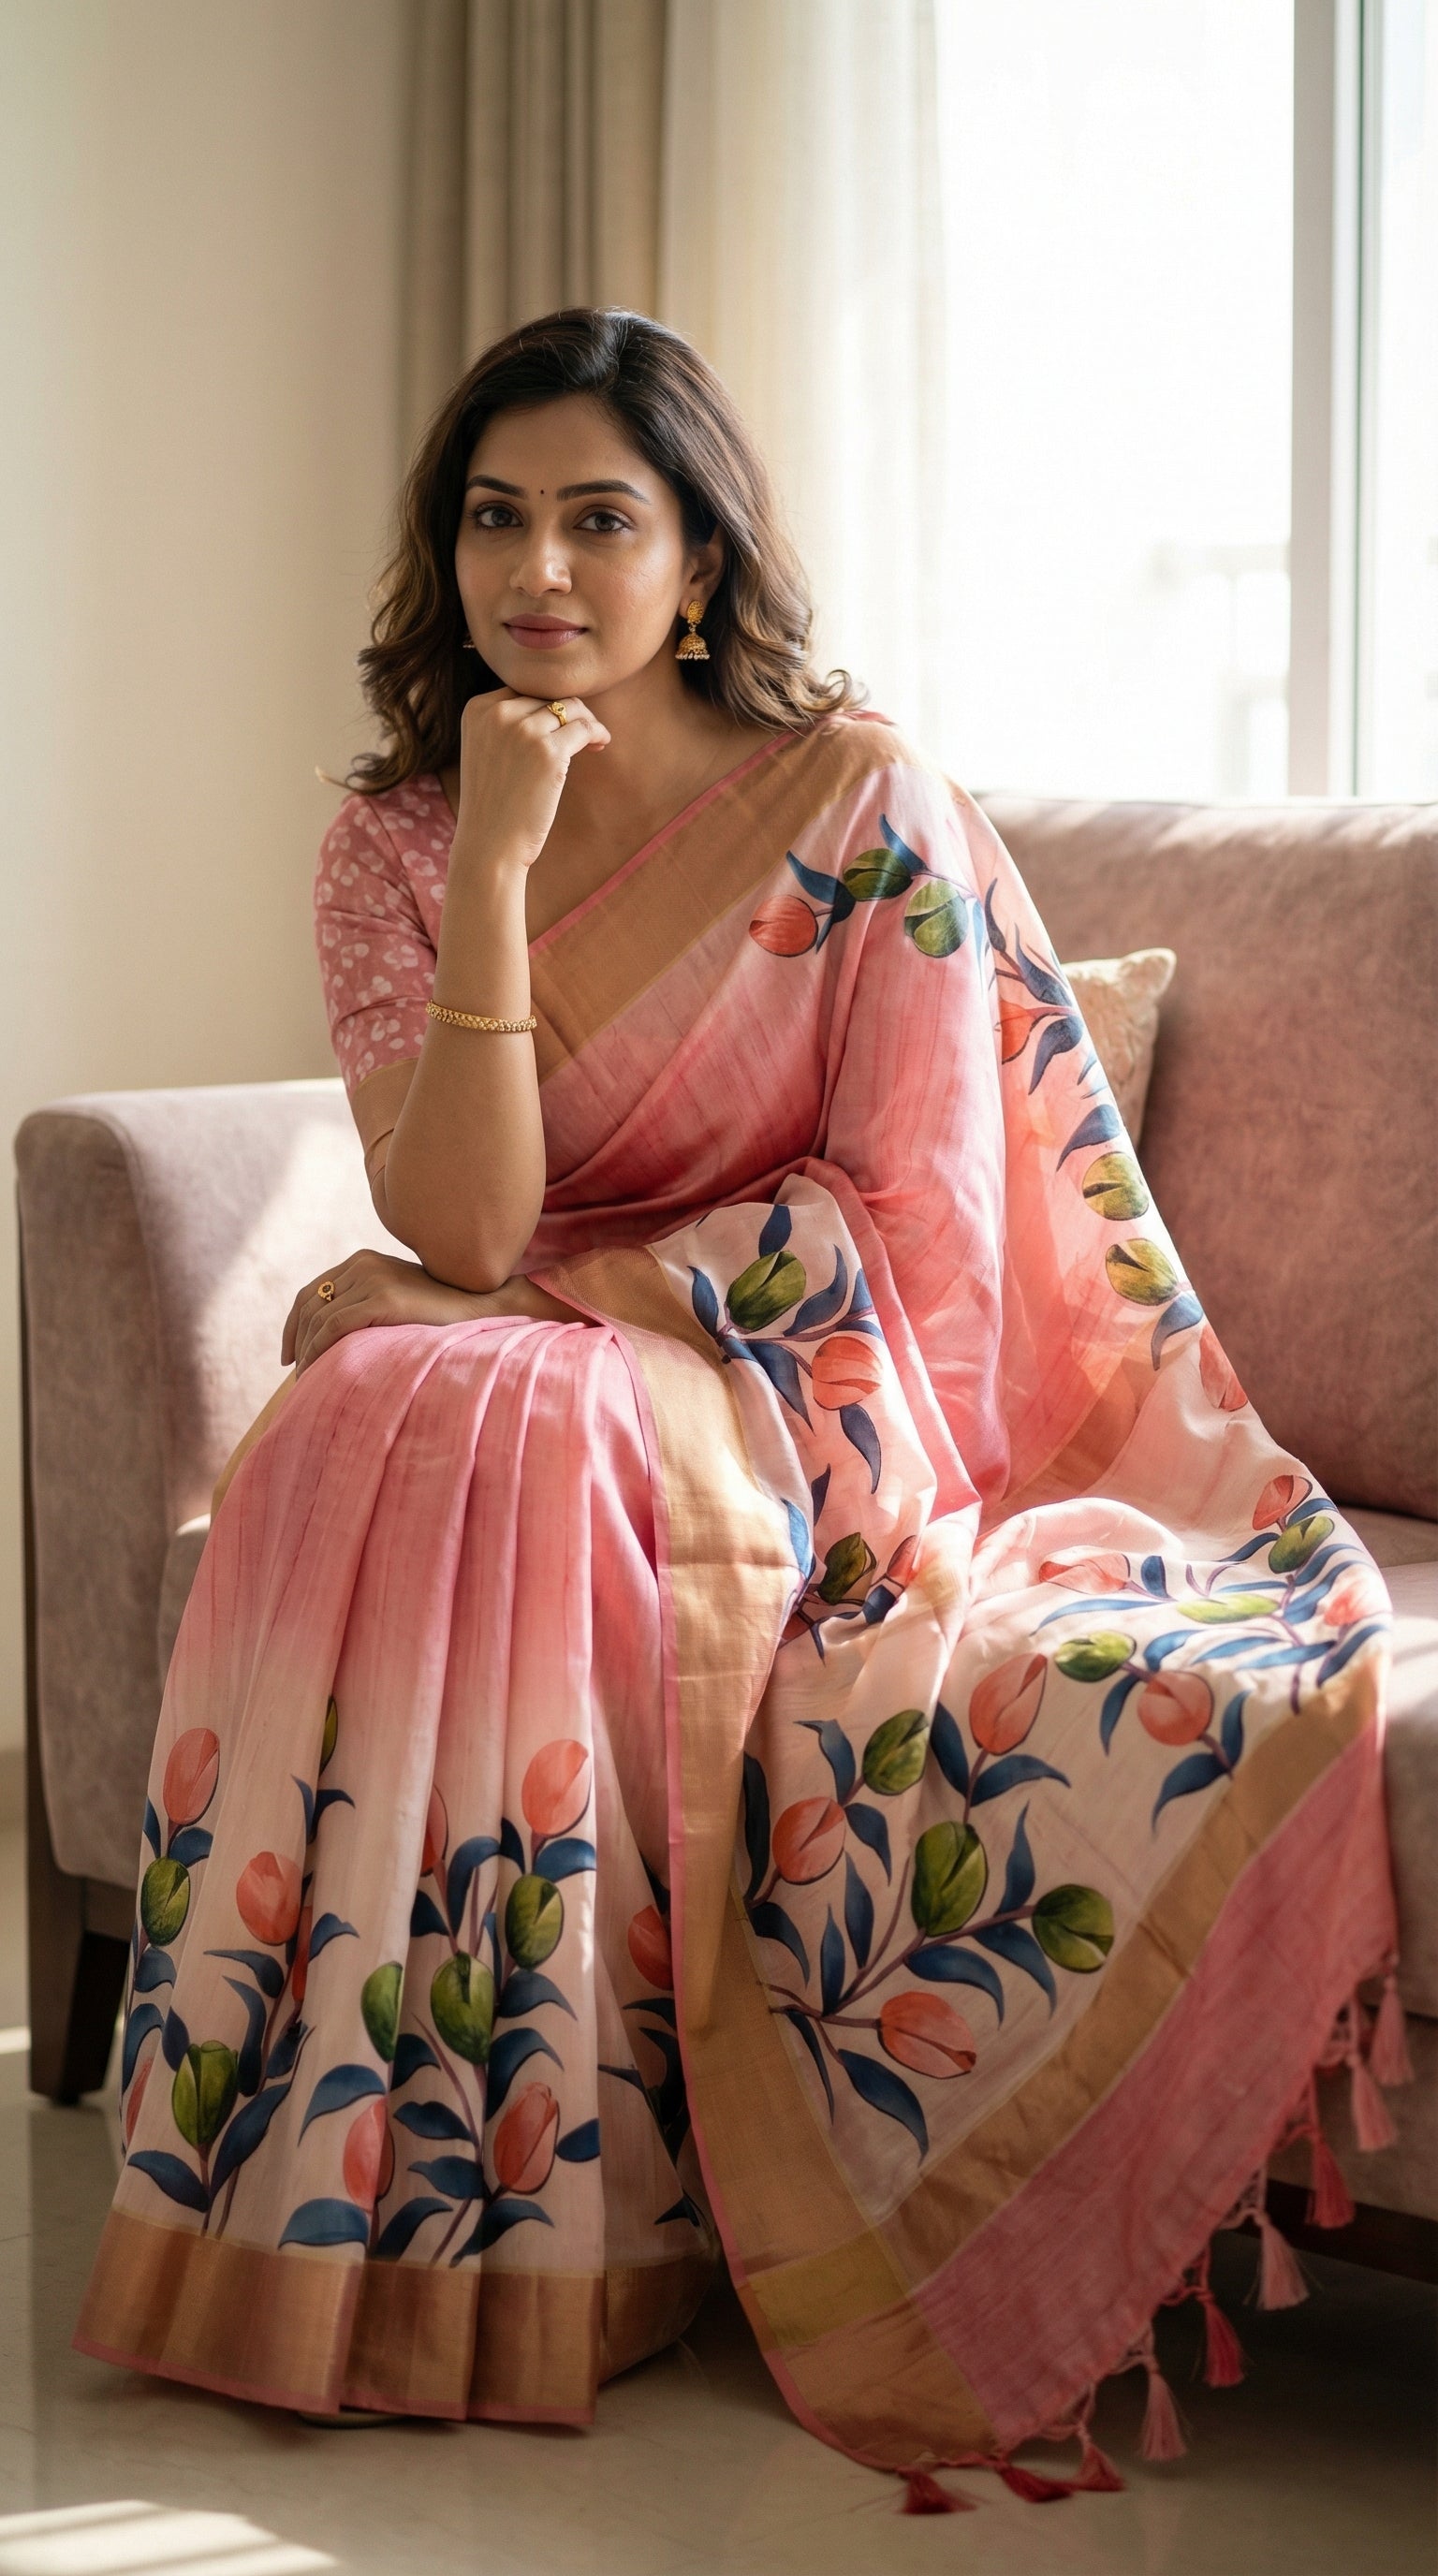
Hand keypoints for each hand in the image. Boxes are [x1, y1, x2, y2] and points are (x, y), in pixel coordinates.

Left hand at [282, 1250, 592, 1374]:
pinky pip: (333, 1327)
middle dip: (297, 1339)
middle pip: (309, 1303)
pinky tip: (317, 1372)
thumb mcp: (400, 1306)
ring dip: (306, 1351)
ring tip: (307, 1380)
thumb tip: (335, 1339)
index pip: (313, 1291)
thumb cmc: (446, 1318)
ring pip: (317, 1318)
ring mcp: (373, 1277)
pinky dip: (317, 1351)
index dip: (295, 1324)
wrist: (487, 1310)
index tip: (290, 1354)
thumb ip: (370, 1309)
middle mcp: (364, 1263)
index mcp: (365, 1261)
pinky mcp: (383, 1296)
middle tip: (296, 1373)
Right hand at [455, 687, 609, 870]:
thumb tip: (552, 705)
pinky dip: (597, 732)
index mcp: (477, 709)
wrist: (489, 843)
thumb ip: (506, 724)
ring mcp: (523, 730)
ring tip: (595, 739)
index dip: (547, 703)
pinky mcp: (547, 751)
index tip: (562, 721)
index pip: (523, 690)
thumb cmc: (491, 804)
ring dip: (587, 720)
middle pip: (548, 695)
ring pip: (569, 707)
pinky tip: (601, 743)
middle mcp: (497, 713)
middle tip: (586, 733)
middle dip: (569, 711)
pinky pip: (584, 728)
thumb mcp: (485, 751)